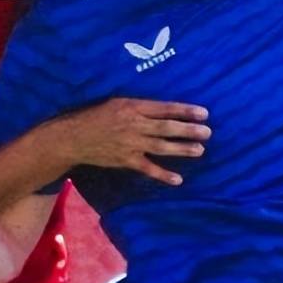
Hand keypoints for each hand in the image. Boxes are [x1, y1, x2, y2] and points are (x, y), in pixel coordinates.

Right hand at [58, 98, 210, 185]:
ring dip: (181, 149)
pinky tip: (178, 180)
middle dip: (189, 129)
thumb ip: (139, 106)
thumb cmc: (96, 116)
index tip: (204, 112)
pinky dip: (163, 174)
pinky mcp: (126, 160)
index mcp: (133, 107)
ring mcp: (131, 144)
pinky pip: (147, 168)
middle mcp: (134, 125)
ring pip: (161, 146)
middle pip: (166, 128)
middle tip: (207, 132)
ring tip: (200, 150)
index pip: (164, 109)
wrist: (74, 137)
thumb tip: (164, 110)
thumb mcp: (117, 102)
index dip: (185, 110)